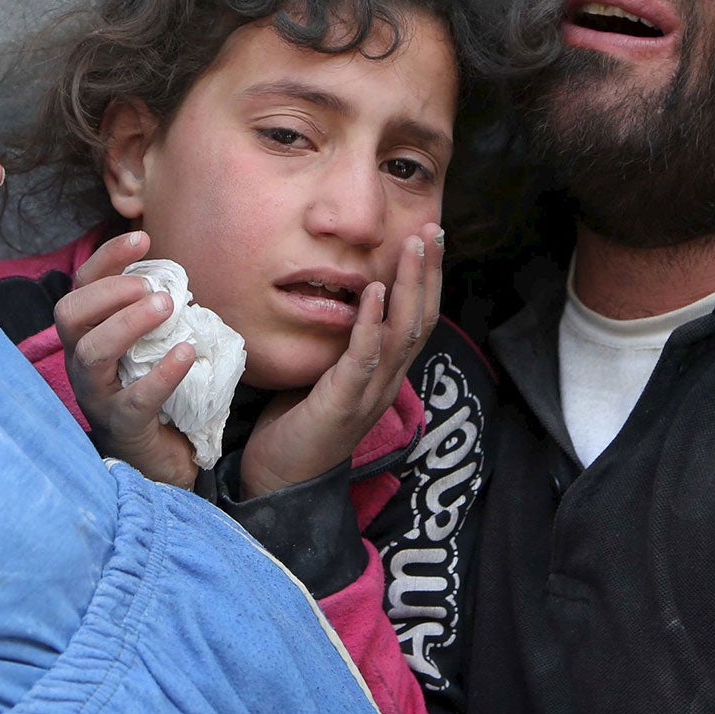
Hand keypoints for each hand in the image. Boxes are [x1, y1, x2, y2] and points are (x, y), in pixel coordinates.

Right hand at [52, 231, 200, 487]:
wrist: (158, 458)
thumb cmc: (153, 391)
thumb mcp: (149, 344)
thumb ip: (151, 312)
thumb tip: (174, 275)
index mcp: (87, 336)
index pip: (81, 288)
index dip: (107, 259)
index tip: (142, 237)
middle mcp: (81, 363)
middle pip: (69, 316)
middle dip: (108, 291)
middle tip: (154, 287)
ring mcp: (96, 395)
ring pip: (91, 353)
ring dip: (128, 323)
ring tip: (168, 307)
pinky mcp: (122, 426)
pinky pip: (135, 398)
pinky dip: (162, 373)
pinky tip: (187, 353)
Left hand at [239, 226, 442, 498]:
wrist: (280, 480)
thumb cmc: (298, 424)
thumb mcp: (325, 373)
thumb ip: (341, 343)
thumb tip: (342, 300)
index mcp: (384, 374)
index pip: (417, 320)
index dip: (427, 280)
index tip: (430, 239)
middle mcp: (386, 382)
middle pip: (420, 320)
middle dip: (429, 273)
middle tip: (434, 232)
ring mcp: (369, 395)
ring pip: (402, 335)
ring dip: (410, 288)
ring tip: (413, 248)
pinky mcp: (343, 405)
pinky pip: (364, 359)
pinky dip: (372, 324)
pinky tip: (375, 293)